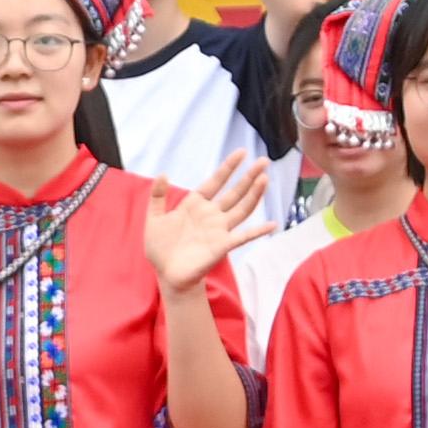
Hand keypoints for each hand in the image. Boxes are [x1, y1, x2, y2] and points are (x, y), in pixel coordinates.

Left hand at [139, 152, 265, 292]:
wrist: (167, 275)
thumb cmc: (160, 248)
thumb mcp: (154, 218)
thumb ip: (157, 196)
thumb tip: (163, 174)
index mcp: (195, 205)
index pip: (215, 181)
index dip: (228, 167)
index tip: (242, 152)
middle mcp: (211, 215)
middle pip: (234, 192)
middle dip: (249, 177)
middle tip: (264, 161)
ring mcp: (219, 230)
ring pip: (242, 209)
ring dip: (254, 195)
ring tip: (265, 179)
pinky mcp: (222, 246)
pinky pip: (243, 237)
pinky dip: (258, 231)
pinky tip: (272, 224)